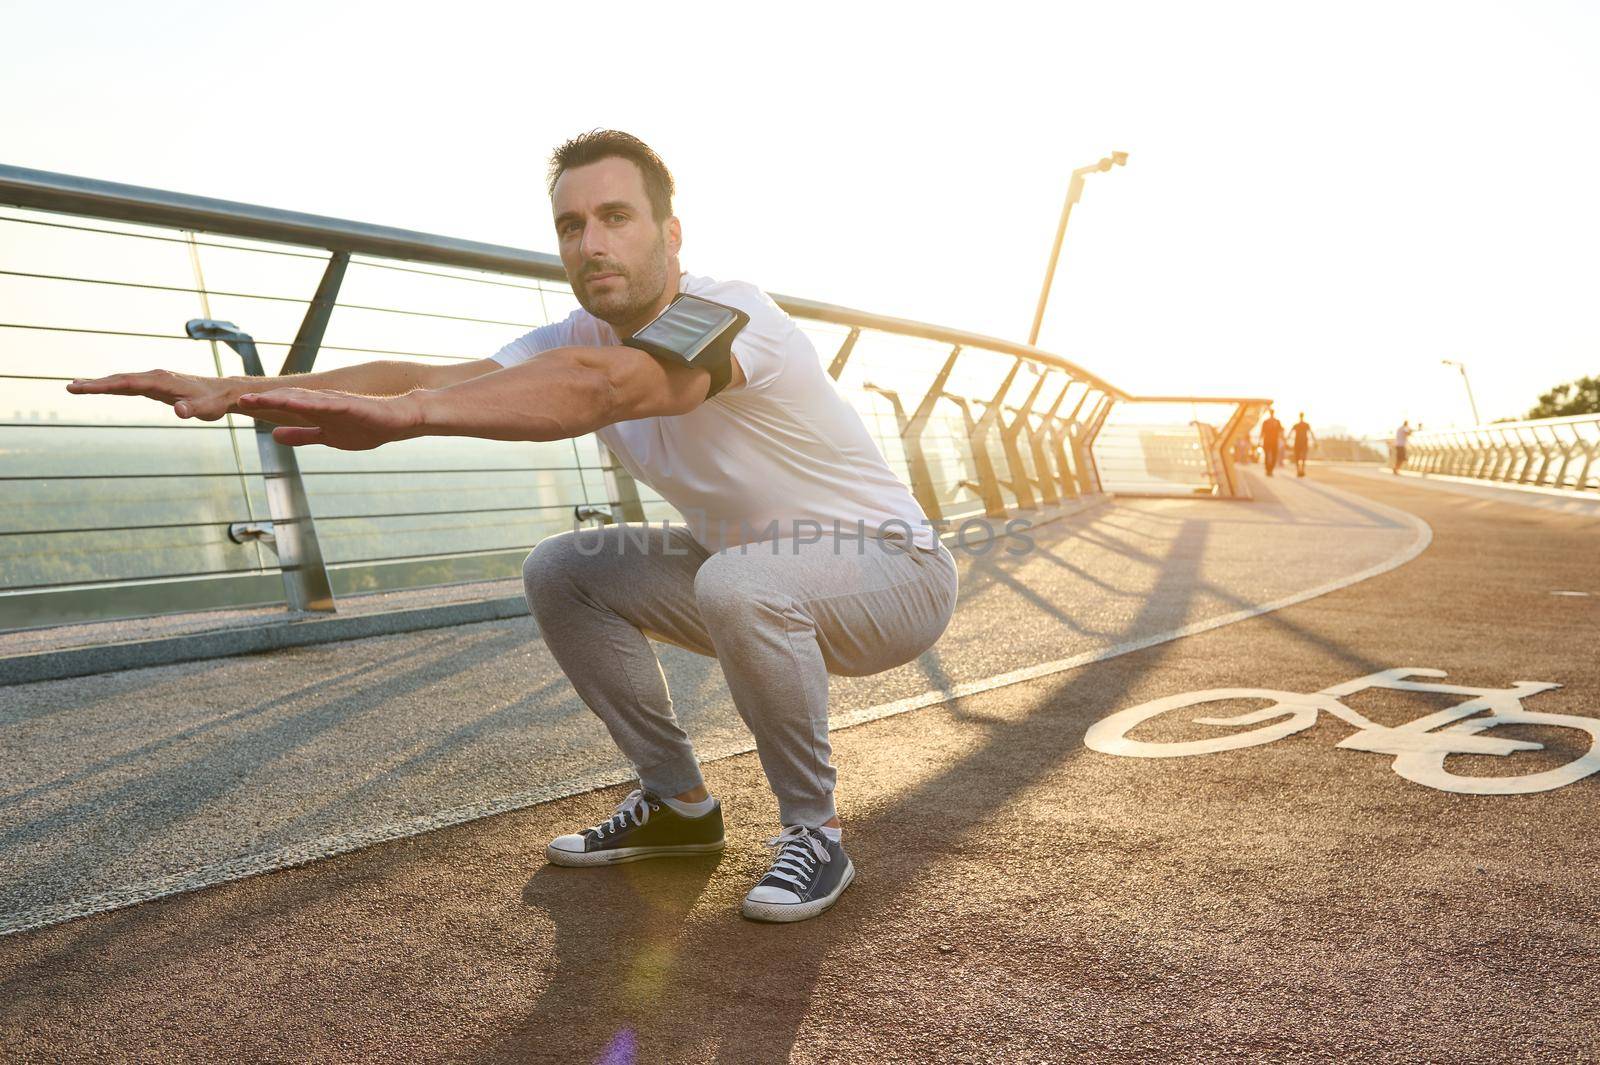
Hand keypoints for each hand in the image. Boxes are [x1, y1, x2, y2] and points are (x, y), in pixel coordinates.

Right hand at [66, 369, 239, 419]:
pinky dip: (112, 386)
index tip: (84, 387)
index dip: (104, 385)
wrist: (223, 392)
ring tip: (75, 387)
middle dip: (94, 384)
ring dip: (99, 384)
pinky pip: (128, 385)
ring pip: (122, 380)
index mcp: (162, 380)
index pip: (127, 383)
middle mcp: (155, 376)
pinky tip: (99, 388)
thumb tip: (179, 412)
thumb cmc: (214, 402)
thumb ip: (191, 410)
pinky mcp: (155, 385)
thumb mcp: (206, 409)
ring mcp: (154, 379)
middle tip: (69, 388)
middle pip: (119, 379)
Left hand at [236, 388, 424, 450]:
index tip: (240, 405)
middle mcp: (322, 402)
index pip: (284, 406)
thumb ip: (302, 435)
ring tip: (260, 399)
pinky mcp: (352, 406)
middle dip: (264, 400)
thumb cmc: (367, 426)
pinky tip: (297, 404)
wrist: (400, 419)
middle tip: (240, 400)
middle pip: (288, 400)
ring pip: (304, 400)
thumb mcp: (328, 436)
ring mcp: (337, 403)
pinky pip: (329, 404)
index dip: (263, 405)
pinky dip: (312, 404)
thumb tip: (275, 435)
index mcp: (316, 410)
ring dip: (281, 399)